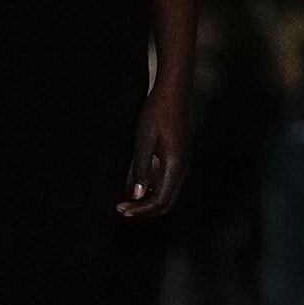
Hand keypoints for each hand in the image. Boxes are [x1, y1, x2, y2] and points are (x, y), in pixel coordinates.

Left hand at [116, 82, 190, 218]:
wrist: (173, 92)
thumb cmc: (156, 113)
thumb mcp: (143, 140)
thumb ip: (141, 169)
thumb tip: (137, 196)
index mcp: (175, 166)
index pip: (159, 201)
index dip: (140, 209)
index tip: (121, 209)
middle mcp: (182, 169)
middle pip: (166, 203)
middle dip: (144, 211)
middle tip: (122, 212)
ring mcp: (182, 164)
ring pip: (167, 194)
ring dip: (148, 203)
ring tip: (126, 203)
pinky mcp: (178, 158)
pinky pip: (167, 183)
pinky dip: (152, 191)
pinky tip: (136, 188)